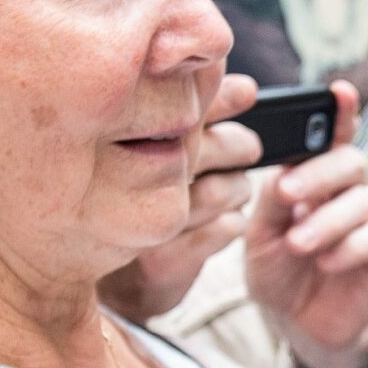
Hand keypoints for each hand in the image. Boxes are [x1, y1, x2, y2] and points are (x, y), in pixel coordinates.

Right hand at [100, 74, 262, 323]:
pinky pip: (227, 228)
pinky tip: (221, 220)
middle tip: (247, 149)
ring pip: (227, 189)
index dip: (221, 98)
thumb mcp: (166, 150)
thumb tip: (248, 87)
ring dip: (238, 189)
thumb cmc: (142, 201)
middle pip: (215, 146)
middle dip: (240, 146)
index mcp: (128, 142)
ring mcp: (149, 219)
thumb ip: (201, 114)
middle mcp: (134, 177)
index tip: (248, 92)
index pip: (185, 108)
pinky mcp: (166, 258)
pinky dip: (233, 223)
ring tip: (231, 190)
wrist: (119, 280)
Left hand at [245, 80, 367, 367]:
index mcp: (316, 179)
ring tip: (299, 244)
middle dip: (319, 173)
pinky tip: (329, 261)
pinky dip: (353, 245)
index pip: (332, 137)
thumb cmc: (277, 274)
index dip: (340, 113)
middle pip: (351, 160)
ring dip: (327, 220)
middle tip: (288, 195)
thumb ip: (271, 203)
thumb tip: (283, 173)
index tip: (338, 91)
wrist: (298, 326)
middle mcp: (349, 192)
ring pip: (364, 198)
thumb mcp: (259, 238)